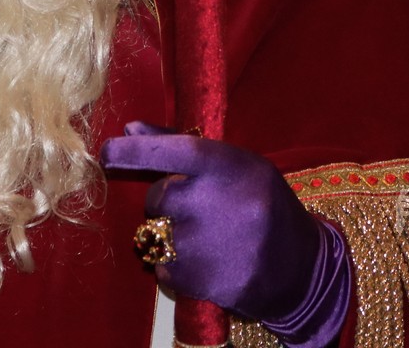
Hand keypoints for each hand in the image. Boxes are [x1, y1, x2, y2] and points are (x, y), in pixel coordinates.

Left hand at [101, 121, 351, 347]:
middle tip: (206, 208)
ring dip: (173, 235)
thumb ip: (179, 145)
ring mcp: (205, 245)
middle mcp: (213, 202)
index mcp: (226, 166)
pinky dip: (179, 265)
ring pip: (156, 234)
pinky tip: (211, 260)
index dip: (133, 151)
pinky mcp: (200, 280)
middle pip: (158, 197)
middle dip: (170, 201)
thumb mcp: (236, 165)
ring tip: (211, 237)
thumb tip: (130, 127)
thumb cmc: (264, 204)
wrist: (302, 268)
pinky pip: (163, 266)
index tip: (106, 151)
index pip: (170, 150)